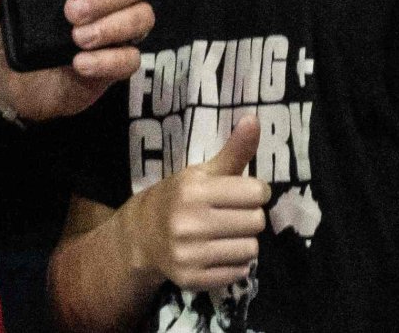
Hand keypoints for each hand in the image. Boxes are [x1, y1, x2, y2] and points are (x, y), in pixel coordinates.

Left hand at [0, 0, 153, 121]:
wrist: (12, 86)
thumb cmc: (8, 35)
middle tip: (71, 11)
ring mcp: (118, 29)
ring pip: (143, 15)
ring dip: (112, 25)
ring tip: (77, 38)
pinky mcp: (117, 63)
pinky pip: (131, 59)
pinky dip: (108, 60)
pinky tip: (80, 64)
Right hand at [133, 112, 270, 294]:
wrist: (142, 236)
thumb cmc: (180, 198)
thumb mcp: (203, 172)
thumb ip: (234, 150)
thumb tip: (255, 119)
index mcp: (194, 190)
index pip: (256, 193)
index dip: (256, 192)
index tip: (244, 193)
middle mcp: (189, 223)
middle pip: (257, 222)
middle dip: (251, 217)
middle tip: (233, 215)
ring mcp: (189, 254)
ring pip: (251, 249)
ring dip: (245, 241)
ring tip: (227, 234)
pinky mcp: (192, 279)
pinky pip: (239, 272)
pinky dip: (236, 263)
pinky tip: (220, 252)